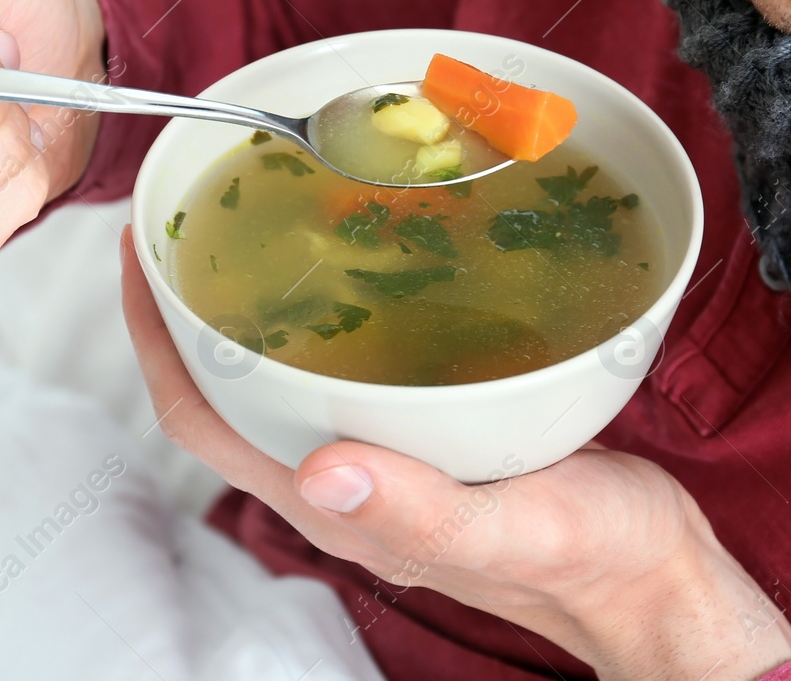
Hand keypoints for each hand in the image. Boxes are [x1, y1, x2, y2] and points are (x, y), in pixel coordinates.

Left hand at [117, 227, 790, 680]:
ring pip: (282, 377)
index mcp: (336, 503)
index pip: (201, 419)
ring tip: (253, 224)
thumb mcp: (512, 530)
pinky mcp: (428, 432)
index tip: (138, 253)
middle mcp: (342, 477)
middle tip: (188, 218)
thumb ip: (418, 509)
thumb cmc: (588, 559)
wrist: (652, 571)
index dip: (154, 341)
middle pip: (225, 391)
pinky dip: (330, 313)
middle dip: (188, 309)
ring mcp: (383, 454)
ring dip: (251, 308)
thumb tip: (322, 468)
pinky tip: (362, 264)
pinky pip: (347, 367)